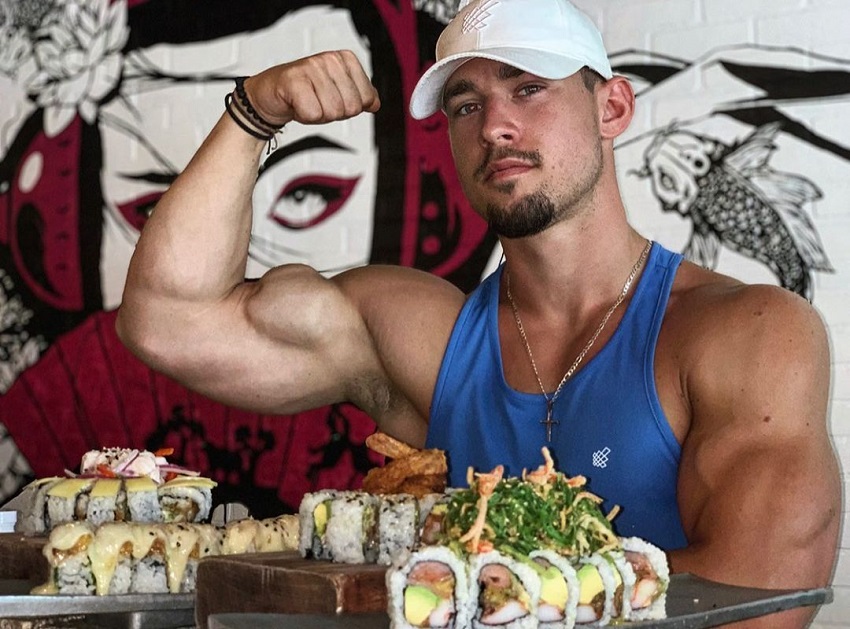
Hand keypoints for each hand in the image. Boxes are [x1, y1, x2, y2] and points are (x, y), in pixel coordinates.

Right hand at [243, 50, 380, 127]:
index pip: (367, 99)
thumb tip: (375, 103)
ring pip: (333, 112)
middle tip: (317, 102)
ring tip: (307, 102)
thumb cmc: (305, 93)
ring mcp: (312, 67)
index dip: (349, 108)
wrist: (271, 94)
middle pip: (351, 108)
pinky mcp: (294, 80)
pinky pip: (313, 114)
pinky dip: (304, 116)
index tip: (332, 98)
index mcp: (346, 59)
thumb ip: (361, 96)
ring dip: (318, 115)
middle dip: (334, 113)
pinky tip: (296, 104)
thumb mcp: (339, 93)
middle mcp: (330, 59)